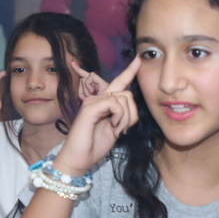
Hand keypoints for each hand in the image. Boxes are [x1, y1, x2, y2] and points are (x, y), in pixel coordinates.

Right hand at [54, 56, 140, 175]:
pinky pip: (114, 104)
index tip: (139, 59)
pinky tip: (113, 128)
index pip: (119, 82)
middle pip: (127, 93)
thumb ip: (122, 115)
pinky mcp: (90, 107)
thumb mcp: (115, 128)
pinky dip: (119, 118)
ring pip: (123, 99)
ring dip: (125, 119)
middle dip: (132, 114)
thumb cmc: (95, 145)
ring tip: (116, 129)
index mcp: (103, 102)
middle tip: (122, 129)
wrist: (79, 158)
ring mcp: (92, 101)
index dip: (130, 71)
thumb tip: (130, 105)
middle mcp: (96, 98)